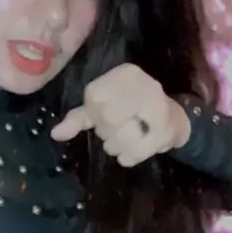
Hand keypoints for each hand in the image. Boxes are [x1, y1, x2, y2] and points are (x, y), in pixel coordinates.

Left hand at [50, 63, 190, 166]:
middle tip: (114, 132)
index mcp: (124, 74)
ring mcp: (157, 107)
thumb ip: (78, 119)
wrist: (176, 119)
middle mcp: (143, 84)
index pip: (94, 98)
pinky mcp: (166, 129)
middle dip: (106, 132)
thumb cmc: (133, 111)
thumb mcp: (103, 108)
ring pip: (123, 136)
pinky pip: (137, 151)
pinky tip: (129, 154)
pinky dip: (129, 157)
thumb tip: (55, 134)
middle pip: (107, 118)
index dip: (94, 114)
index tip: (103, 117)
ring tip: (121, 143)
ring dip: (116, 146)